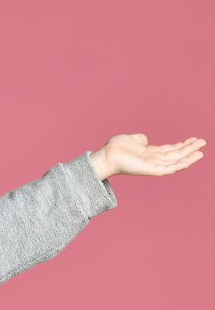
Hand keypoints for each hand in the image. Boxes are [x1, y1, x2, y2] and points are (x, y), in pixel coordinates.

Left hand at [91, 134, 205, 179]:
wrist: (106, 155)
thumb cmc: (116, 148)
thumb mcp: (132, 139)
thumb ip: (141, 139)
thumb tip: (146, 139)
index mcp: (151, 152)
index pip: (171, 149)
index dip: (183, 144)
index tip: (194, 139)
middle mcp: (154, 159)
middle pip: (176, 154)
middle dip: (190, 149)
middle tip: (203, 142)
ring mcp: (153, 165)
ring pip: (175, 162)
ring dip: (188, 157)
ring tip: (201, 152)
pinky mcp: (150, 170)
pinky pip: (167, 169)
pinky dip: (178, 166)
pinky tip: (187, 161)